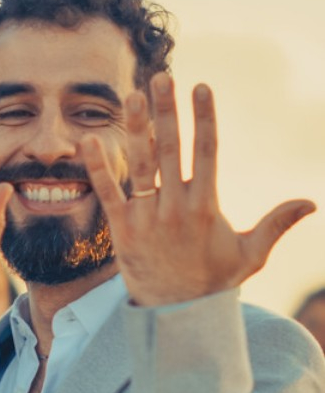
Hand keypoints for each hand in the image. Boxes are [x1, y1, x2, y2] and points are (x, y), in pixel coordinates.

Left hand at [81, 73, 315, 306]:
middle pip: (171, 150)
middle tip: (162, 77)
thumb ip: (276, 224)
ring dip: (136, 129)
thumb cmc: (213, 280)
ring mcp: (147, 219)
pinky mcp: (122, 231)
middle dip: (167, 112)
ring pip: (140, 166)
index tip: (201, 87)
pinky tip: (89, 140)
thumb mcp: (250, 255)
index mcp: (206, 208)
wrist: (175, 315)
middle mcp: (175, 209)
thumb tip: (311, 202)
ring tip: (133, 95)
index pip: (206, 153)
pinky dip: (98, 168)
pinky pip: (108, 195)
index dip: (203, 118)